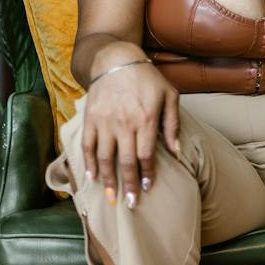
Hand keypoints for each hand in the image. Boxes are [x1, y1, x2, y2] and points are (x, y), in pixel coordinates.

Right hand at [81, 61, 180, 209]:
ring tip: (111, 197)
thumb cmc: (147, 78)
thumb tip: (176, 152)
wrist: (115, 59)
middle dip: (128, 185)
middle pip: (126, 161)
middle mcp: (125, 123)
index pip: (146, 154)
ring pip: (105, 157)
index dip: (146, 173)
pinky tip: (92, 178)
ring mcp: (105, 121)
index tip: (147, 187)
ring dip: (108, 180)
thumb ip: (173, 124)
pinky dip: (89, 163)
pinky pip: (88, 145)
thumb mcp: (169, 95)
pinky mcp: (90, 118)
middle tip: (130, 204)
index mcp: (147, 119)